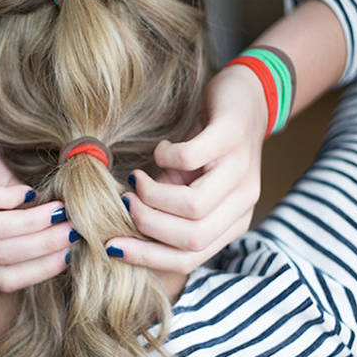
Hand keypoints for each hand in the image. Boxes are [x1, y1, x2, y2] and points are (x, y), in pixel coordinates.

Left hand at [0, 93, 76, 291]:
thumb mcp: (9, 199)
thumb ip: (30, 221)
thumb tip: (73, 239)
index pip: (2, 278)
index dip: (40, 270)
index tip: (74, 253)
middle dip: (41, 247)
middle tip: (74, 230)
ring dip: (27, 224)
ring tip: (57, 211)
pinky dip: (2, 197)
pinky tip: (24, 191)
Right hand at [105, 65, 267, 274]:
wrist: (246, 98)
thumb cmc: (209, 148)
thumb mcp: (188, 186)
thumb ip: (166, 211)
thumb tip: (124, 230)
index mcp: (232, 222)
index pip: (190, 258)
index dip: (147, 257)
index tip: (110, 245)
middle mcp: (243, 202)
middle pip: (192, 239)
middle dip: (147, 225)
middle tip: (126, 202)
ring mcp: (241, 169)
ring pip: (194, 207)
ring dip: (152, 195)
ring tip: (138, 178)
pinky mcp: (232, 135)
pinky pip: (190, 158)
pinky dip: (164, 157)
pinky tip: (162, 150)